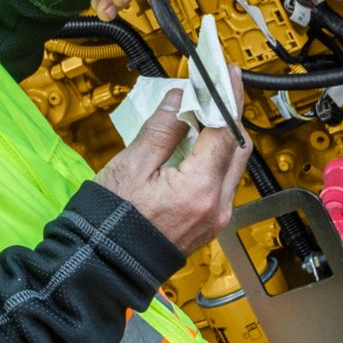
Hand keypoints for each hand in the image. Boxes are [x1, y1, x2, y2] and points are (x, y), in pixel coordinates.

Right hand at [92, 72, 253, 257]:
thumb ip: (162, 129)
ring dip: (222, 138)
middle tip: (218, 89)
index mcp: (200, 189)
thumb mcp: (132, 165)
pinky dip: (213, 160)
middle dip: (229, 115)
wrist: (104, 267)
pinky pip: (221, 185)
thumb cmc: (110, 222)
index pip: (226, 131)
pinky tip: (194, 145)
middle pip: (238, 148)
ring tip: (202, 113)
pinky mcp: (208, 226)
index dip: (227, 98)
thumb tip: (180, 100)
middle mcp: (217, 206)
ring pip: (232, 166)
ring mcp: (216, 219)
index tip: (225, 75)